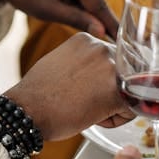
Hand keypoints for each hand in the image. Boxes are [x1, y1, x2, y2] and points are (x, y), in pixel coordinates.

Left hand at [0, 0, 118, 38]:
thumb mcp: (44, 9)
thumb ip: (74, 19)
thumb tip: (102, 32)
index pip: (99, 4)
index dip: (112, 26)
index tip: (128, 44)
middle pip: (95, 1)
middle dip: (93, 20)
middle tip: (92, 38)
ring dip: (80, 11)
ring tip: (57, 11)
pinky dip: (75, 4)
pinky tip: (58, 4)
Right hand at [3, 32, 134, 141]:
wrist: (28, 110)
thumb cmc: (39, 95)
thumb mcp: (61, 64)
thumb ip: (83, 63)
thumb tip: (97, 76)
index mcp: (86, 39)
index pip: (110, 61)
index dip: (100, 81)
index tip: (85, 90)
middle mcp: (101, 47)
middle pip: (123, 74)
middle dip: (109, 90)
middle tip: (84, 101)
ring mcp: (111, 66)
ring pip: (129, 90)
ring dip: (113, 104)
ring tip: (87, 108)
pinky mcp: (118, 90)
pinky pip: (131, 108)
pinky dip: (116, 118)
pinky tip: (93, 117)